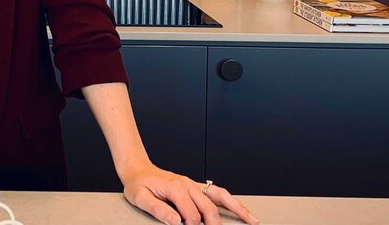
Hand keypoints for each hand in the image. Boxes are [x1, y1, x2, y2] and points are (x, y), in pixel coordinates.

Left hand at [122, 162, 259, 224]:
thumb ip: (158, 210)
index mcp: (175, 187)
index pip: (191, 213)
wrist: (137, 169)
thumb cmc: (138, 184)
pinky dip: (232, 201)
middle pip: (208, 208)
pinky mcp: (196, 187)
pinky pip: (218, 193)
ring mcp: (194, 185)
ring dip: (236, 209)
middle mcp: (188, 184)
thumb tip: (175, 221)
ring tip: (251, 221)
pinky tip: (242, 210)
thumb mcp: (141, 198)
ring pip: (220, 197)